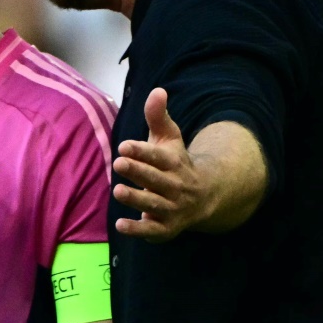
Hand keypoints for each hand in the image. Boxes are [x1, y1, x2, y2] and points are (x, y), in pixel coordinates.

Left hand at [112, 88, 204, 241]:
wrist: (204, 196)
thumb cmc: (176, 162)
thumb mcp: (169, 138)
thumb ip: (158, 116)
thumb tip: (158, 90)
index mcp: (175, 163)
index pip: (158, 157)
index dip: (142, 151)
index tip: (124, 145)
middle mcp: (175, 186)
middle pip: (156, 180)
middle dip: (138, 172)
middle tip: (119, 163)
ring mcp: (172, 209)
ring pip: (154, 205)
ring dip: (137, 199)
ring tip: (118, 191)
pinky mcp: (166, 228)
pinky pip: (153, 231)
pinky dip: (138, 230)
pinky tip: (120, 225)